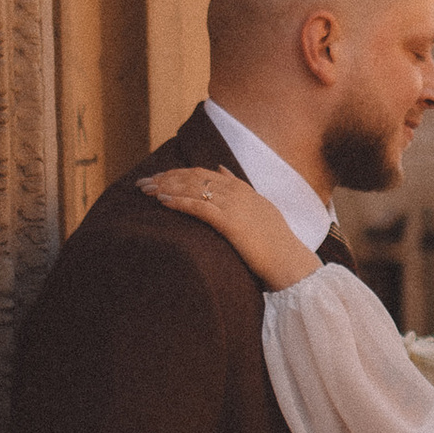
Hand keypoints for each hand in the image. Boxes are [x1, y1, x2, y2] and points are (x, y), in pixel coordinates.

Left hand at [140, 168, 321, 291]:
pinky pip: (199, 206)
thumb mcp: (260, 209)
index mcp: (244, 191)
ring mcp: (235, 206)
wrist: (290, 263)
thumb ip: (241, 190)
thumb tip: (222, 169)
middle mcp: (238, 193)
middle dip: (166, 177)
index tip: (159, 178)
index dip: (179, 174)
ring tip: (145, 190)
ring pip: (194, 188)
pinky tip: (161, 201)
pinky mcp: (231, 222)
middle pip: (195, 177)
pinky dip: (178, 201)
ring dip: (166, 187)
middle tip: (143, 182)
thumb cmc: (276, 245)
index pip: (205, 174)